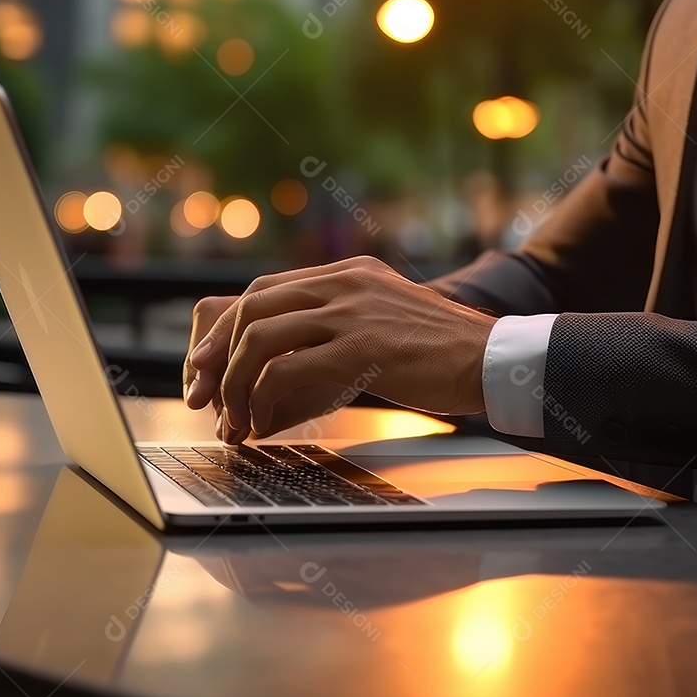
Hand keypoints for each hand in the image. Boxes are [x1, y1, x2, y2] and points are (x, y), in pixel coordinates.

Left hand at [184, 256, 495, 442]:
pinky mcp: (361, 347)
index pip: (265, 290)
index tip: (206, 364)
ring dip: (235, 385)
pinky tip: (263, 423)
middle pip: (251, 308)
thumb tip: (295, 356)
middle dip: (216, 356)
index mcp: (349, 273)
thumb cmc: (444, 350)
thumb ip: (346, 320)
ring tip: (236, 420)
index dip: (227, 328)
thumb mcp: (388, 316)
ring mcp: (352, 312)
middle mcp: (344, 283)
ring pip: (259, 339)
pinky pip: (285, 370)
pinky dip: (261, 400)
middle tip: (204, 394)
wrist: (492, 357)